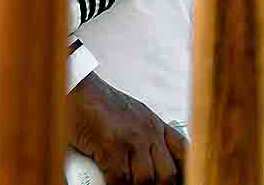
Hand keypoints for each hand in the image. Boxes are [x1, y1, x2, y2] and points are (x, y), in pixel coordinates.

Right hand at [65, 72, 186, 184]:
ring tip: (126, 183)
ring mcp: (131, 137)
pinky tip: (109, 181)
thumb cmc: (97, 104)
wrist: (76, 88)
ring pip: (146, 179)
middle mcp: (148, 130)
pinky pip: (120, 178)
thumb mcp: (131, 117)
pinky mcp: (111, 144)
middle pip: (167, 173)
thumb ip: (144, 137)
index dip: (186, 172)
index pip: (184, 152)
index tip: (178, 181)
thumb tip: (149, 164)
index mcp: (155, 124)